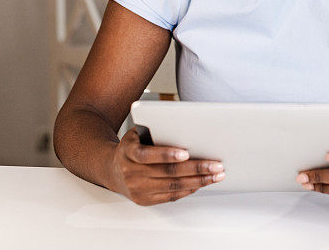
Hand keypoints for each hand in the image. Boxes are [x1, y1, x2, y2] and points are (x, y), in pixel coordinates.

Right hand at [105, 127, 225, 205]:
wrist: (112, 170)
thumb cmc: (131, 148)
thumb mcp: (136, 134)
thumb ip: (154, 131)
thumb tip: (184, 127)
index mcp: (129, 152)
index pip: (148, 155)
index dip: (167, 154)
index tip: (186, 152)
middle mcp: (132, 173)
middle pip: (168, 172)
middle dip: (196, 169)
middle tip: (216, 165)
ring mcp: (138, 189)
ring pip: (173, 186)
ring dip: (198, 181)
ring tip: (216, 175)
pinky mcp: (145, 200)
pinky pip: (171, 196)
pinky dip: (189, 189)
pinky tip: (201, 183)